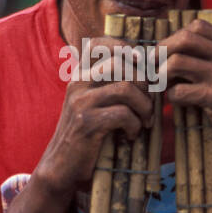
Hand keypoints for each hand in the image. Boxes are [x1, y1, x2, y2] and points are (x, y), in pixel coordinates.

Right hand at [33, 35, 154, 195]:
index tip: (141, 67)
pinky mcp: (86, 123)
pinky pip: (123, 114)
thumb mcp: (93, 104)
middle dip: (144, 84)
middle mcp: (78, 84)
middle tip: (150, 105)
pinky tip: (130, 136)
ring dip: (144, 106)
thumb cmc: (86, 135)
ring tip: (144, 121)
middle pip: (121, 63)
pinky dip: (134, 125)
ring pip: (125, 88)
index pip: (99, 44)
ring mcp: (80, 102)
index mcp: (80, 76)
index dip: (125, 48)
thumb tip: (145, 68)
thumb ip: (108, 85)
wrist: (61, 168)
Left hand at [158, 19, 211, 176]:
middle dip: (161, 51)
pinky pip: (179, 91)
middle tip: (153, 66)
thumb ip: (209, 53)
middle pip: (183, 39)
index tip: (164, 51)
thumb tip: (168, 47)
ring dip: (162, 75)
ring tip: (163, 84)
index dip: (174, 37)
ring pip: (176, 63)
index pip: (196, 26)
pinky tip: (178, 101)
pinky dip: (171, 97)